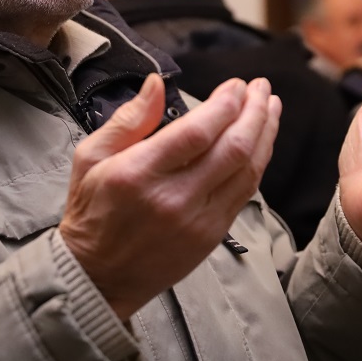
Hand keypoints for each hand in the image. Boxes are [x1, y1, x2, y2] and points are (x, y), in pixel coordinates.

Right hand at [58, 74, 280, 320]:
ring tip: (271, 107)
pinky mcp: (211, 236)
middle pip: (232, 148)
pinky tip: (261, 143)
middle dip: (254, 112)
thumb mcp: (91, 157)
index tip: (237, 85)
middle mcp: (173, 198)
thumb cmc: (91, 212)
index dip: (224, 104)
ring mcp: (197, 221)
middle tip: (261, 87)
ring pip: (246, 171)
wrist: (97, 277)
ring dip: (264, 135)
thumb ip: (128, 119)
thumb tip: (156, 83)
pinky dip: (258, 163)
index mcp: (138, 174)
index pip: (196, 133)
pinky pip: (244, 193)